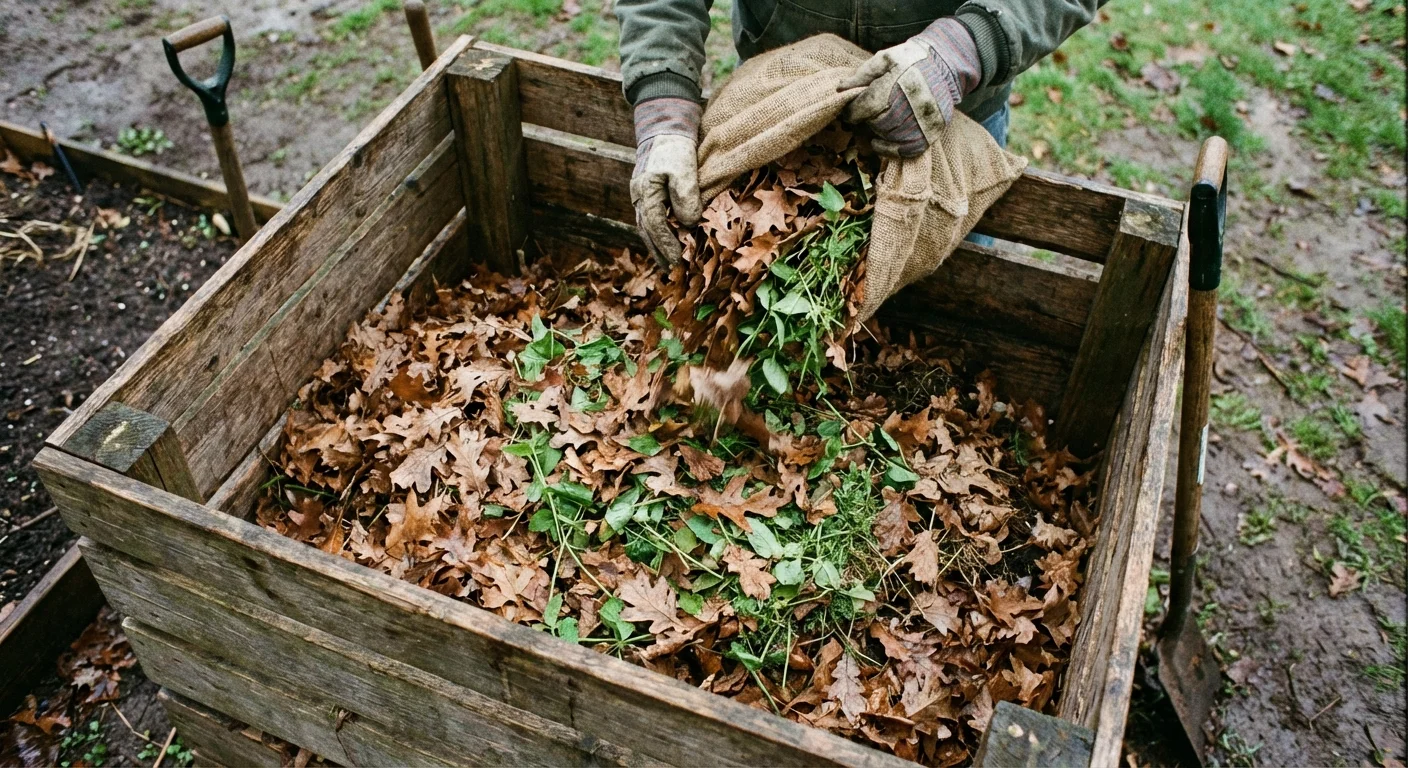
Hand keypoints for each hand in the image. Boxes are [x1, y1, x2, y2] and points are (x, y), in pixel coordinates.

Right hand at [630, 98, 702, 266]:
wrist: (666, 123)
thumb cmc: (676, 145)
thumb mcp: (684, 167)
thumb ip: (685, 194)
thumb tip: (687, 222)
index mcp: (645, 190)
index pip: (655, 224)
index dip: (666, 243)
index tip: (678, 259)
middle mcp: (639, 194)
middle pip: (647, 230)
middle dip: (659, 251)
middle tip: (672, 270)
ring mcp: (642, 193)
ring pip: (646, 226)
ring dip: (656, 245)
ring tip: (668, 263)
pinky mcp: (649, 192)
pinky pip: (651, 218)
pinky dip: (658, 233)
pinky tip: (667, 241)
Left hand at [838, 18, 980, 157]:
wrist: (946, 64)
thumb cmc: (911, 60)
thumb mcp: (885, 58)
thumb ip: (862, 74)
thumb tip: (841, 89)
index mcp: (896, 85)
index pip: (865, 107)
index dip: (852, 111)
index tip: (850, 110)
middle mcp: (910, 106)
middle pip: (875, 122)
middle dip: (867, 118)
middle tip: (867, 112)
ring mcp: (921, 122)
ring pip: (888, 136)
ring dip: (877, 130)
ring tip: (878, 118)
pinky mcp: (930, 133)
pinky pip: (904, 151)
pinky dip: (888, 149)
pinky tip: (878, 141)